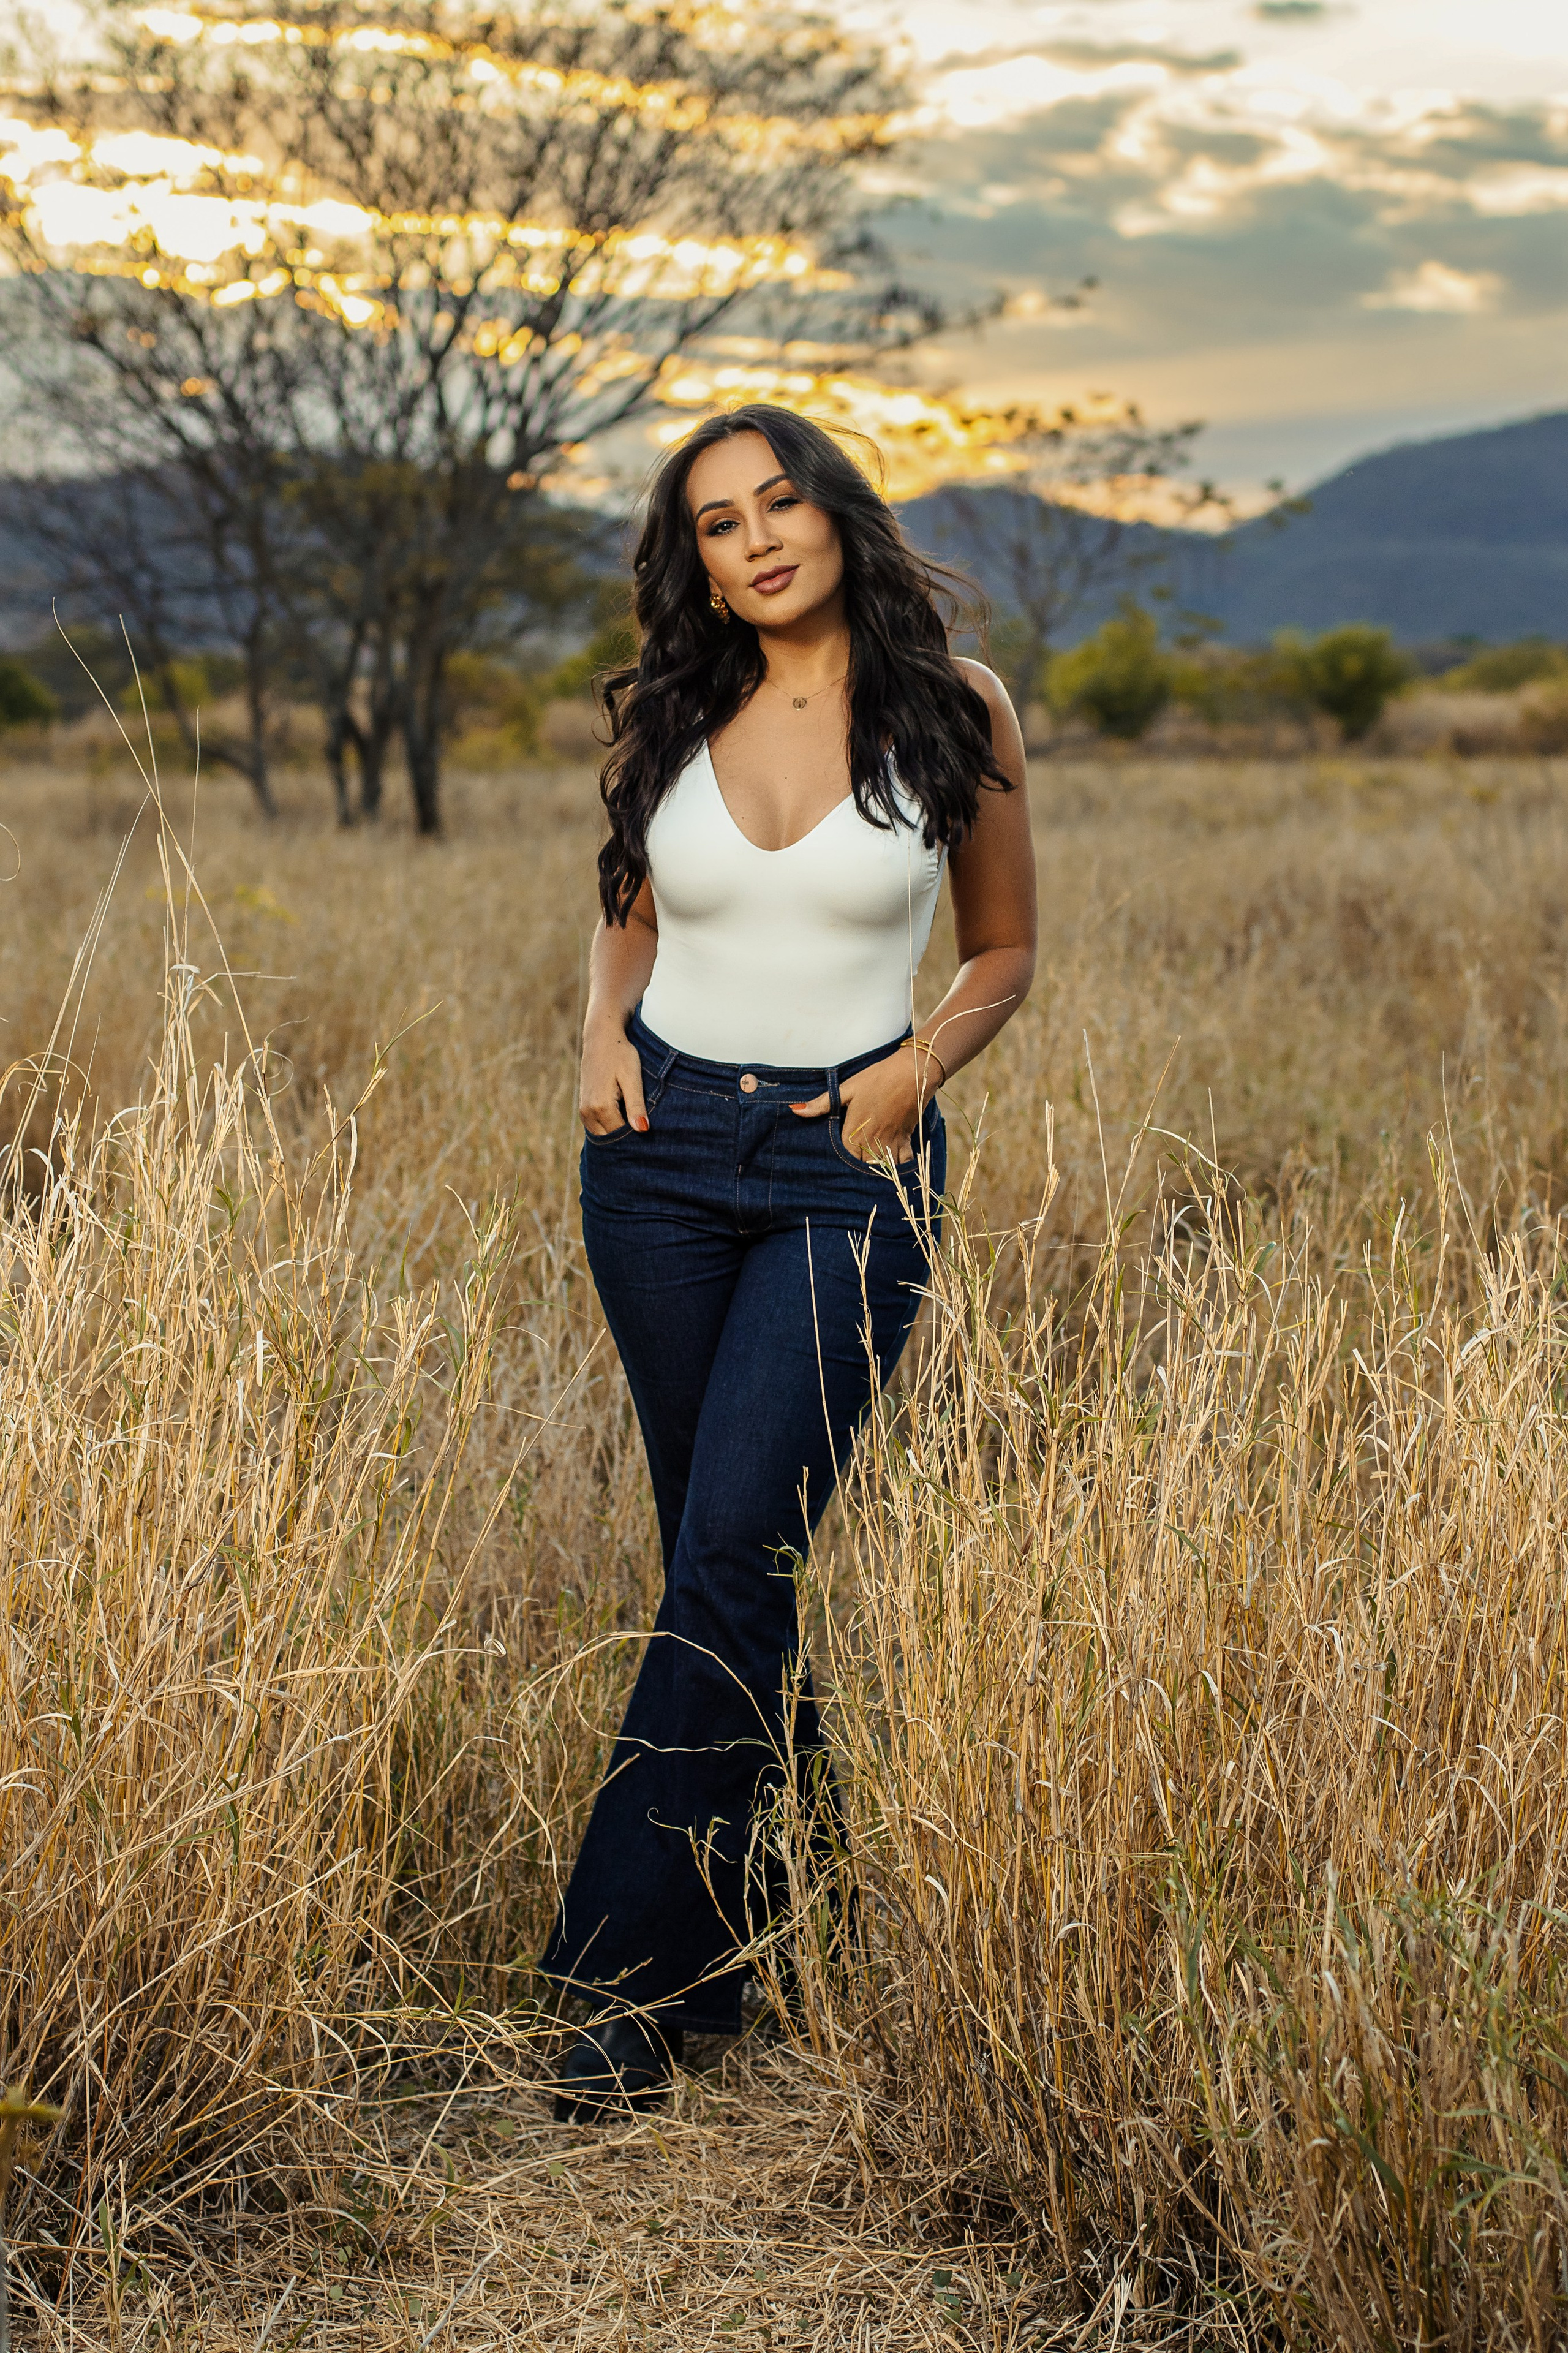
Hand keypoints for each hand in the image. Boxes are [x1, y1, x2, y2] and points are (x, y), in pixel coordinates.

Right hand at [580, 1017, 647, 1135]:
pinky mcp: (584, 1108)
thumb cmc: (620, 1054)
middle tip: (647, 1134)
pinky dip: (611, 1127)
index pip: (622, 1135)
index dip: (638, 1137)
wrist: (601, 1038)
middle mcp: (588, 1112)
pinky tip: (626, 1119)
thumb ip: (636, 1106)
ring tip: (637, 1124)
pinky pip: (598, 1128)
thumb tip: (643, 1130)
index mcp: (601, 1106)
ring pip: (604, 1136)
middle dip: (627, 1139)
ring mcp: (584, 1111)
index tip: (652, 1135)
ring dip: (618, 1134)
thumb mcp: (632, 1078)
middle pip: (611, 1139)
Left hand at [790, 1047, 929, 1162]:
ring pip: (883, 1168)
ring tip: (872, 1175)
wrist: (913, 1072)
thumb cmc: (878, 1078)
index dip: (841, 1166)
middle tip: (854, 1177)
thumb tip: (796, 1110)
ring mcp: (890, 1142)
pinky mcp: (906, 1139)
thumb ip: (823, 1103)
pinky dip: (900, 1168)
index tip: (837, 1169)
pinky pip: (904, 1162)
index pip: (844, 1159)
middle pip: (863, 1168)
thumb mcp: (848, 1088)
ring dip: (878, 1172)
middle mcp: (872, 1141)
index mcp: (855, 1131)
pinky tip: (895, 1170)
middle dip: (859, 1173)